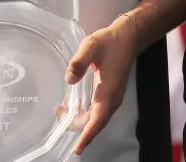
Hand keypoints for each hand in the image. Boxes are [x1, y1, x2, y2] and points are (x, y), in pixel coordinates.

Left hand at [64, 15, 139, 154]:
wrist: (127, 37)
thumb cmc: (109, 42)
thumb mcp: (90, 47)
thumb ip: (78, 62)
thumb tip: (68, 79)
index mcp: (108, 91)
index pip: (97, 120)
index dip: (87, 135)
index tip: (78, 148)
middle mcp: (112, 98)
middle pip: (95, 122)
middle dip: (78, 126)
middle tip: (59, 119)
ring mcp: (113, 97)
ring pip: (97, 117)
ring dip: (81, 118)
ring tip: (61, 112)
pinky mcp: (111, 93)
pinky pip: (99, 110)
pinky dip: (86, 112)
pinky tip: (74, 105)